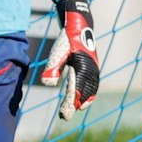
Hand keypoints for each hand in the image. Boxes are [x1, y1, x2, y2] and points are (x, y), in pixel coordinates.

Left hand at [40, 0, 99, 119]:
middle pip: (83, 92)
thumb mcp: (58, 52)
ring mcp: (93, 69)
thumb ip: (53, 68)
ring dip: (83, 100)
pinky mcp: (93, 67)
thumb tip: (48, 84)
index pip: (75, 90)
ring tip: (75, 108)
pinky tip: (85, 98)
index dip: (69, 104)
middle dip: (74, 104)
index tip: (64, 115)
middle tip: (65, 116)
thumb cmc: (67, 39)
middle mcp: (90, 70)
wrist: (79, 25)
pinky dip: (90, 93)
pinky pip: (93, 84)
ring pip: (90, 89)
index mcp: (81, 68)